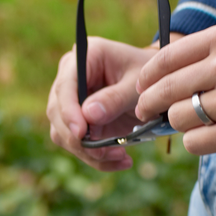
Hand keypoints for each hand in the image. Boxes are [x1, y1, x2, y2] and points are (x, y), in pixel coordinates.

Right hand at [47, 37, 157, 170]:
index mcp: (86, 56)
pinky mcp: (80, 121)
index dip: (69, 111)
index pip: (66, 85)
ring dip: (88, 152)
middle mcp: (72, 76)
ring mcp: (73, 100)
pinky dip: (97, 157)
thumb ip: (115, 98)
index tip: (81, 133)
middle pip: (57, 111)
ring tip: (121, 156)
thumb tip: (88, 115)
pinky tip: (120, 160)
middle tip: (105, 153)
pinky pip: (77, 144)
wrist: (157, 86)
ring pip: (63, 132)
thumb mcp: (138, 85)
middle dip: (78, 138)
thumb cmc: (149, 78)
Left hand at [136, 22, 215, 154]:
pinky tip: (209, 138)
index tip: (141, 88)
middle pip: (163, 90)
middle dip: (148, 104)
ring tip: (192, 124)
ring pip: (177, 118)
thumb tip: (175, 76)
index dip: (147, 77)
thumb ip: (214, 54)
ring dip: (179, 124)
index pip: (165, 58)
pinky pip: (196, 141)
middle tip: (145, 113)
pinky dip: (196, 142)